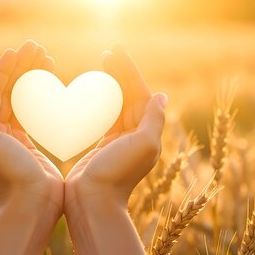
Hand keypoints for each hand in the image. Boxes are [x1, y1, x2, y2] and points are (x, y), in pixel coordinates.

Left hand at [0, 40, 62, 217]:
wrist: (32, 204)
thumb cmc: (9, 173)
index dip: (4, 69)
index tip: (18, 51)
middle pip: (8, 90)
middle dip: (21, 68)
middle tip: (38, 48)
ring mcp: (13, 137)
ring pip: (22, 99)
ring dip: (32, 78)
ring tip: (48, 60)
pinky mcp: (30, 144)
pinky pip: (33, 113)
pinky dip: (41, 97)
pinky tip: (52, 86)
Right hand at [65, 45, 166, 222]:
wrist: (93, 202)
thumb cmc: (116, 174)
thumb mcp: (142, 145)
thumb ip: (154, 120)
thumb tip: (162, 96)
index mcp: (146, 133)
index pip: (139, 93)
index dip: (129, 71)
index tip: (116, 52)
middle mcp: (135, 136)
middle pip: (129, 96)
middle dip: (121, 73)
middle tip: (109, 53)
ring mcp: (119, 141)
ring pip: (117, 104)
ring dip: (111, 84)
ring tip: (102, 65)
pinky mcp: (102, 147)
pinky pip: (104, 118)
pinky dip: (101, 102)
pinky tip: (93, 93)